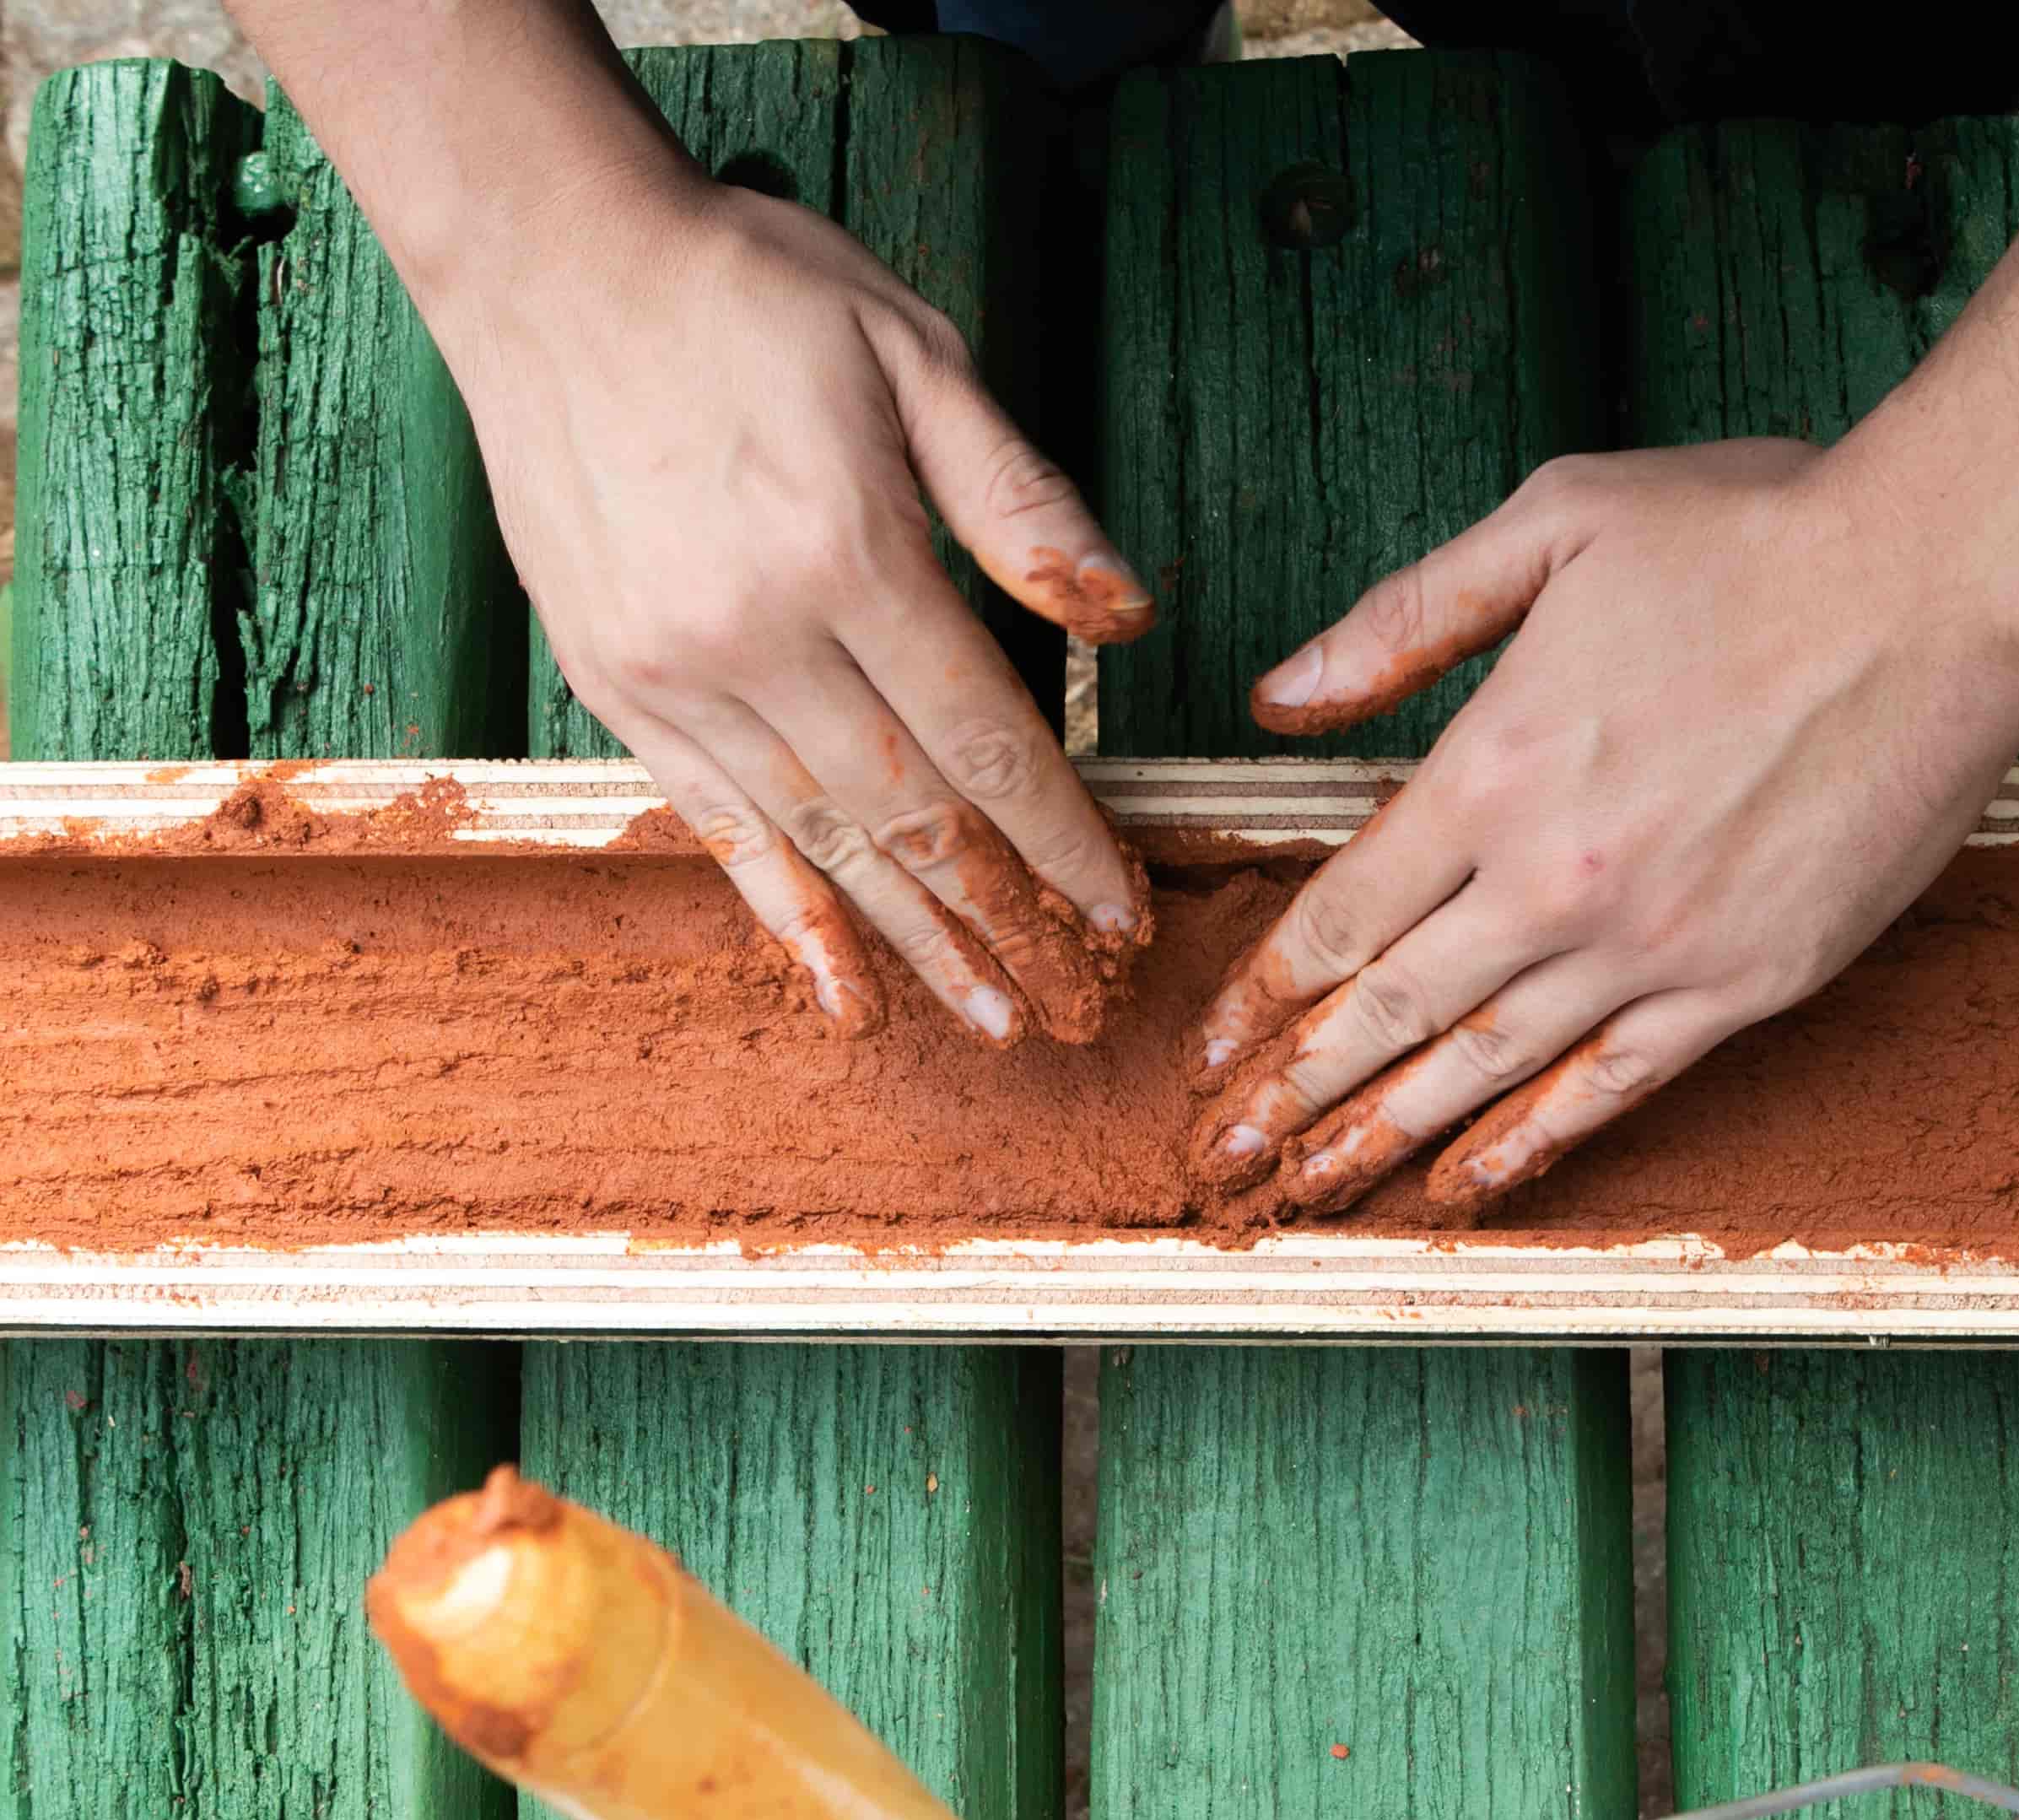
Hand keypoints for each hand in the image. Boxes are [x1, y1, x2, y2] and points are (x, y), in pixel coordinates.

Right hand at [441, 173, 1154, 1042]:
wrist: (547, 259)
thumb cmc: (747, 293)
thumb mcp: (914, 352)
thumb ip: (1021, 501)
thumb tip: (1129, 617)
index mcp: (848, 555)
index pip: (988, 742)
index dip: (1063, 842)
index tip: (1120, 913)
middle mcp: (758, 637)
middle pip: (913, 820)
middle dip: (1005, 922)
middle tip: (1072, 1007)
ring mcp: (678, 674)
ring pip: (823, 844)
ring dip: (915, 944)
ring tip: (988, 1019)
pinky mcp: (619, 688)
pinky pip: (719, 829)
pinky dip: (786, 915)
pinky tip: (839, 989)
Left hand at [1188, 440, 2018, 1212]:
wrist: (1940, 582)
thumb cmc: (1754, 533)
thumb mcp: (1551, 522)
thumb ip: (1404, 621)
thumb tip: (1279, 698)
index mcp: (1496, 769)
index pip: (1345, 911)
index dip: (1268, 989)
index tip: (1215, 1046)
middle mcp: (1556, 879)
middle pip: (1392, 1010)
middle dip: (1296, 1091)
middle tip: (1227, 1154)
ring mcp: (1653, 945)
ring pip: (1487, 1067)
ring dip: (1388, 1136)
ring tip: (1315, 1195)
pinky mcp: (1744, 984)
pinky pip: (1614, 1086)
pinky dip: (1534, 1142)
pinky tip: (1469, 1183)